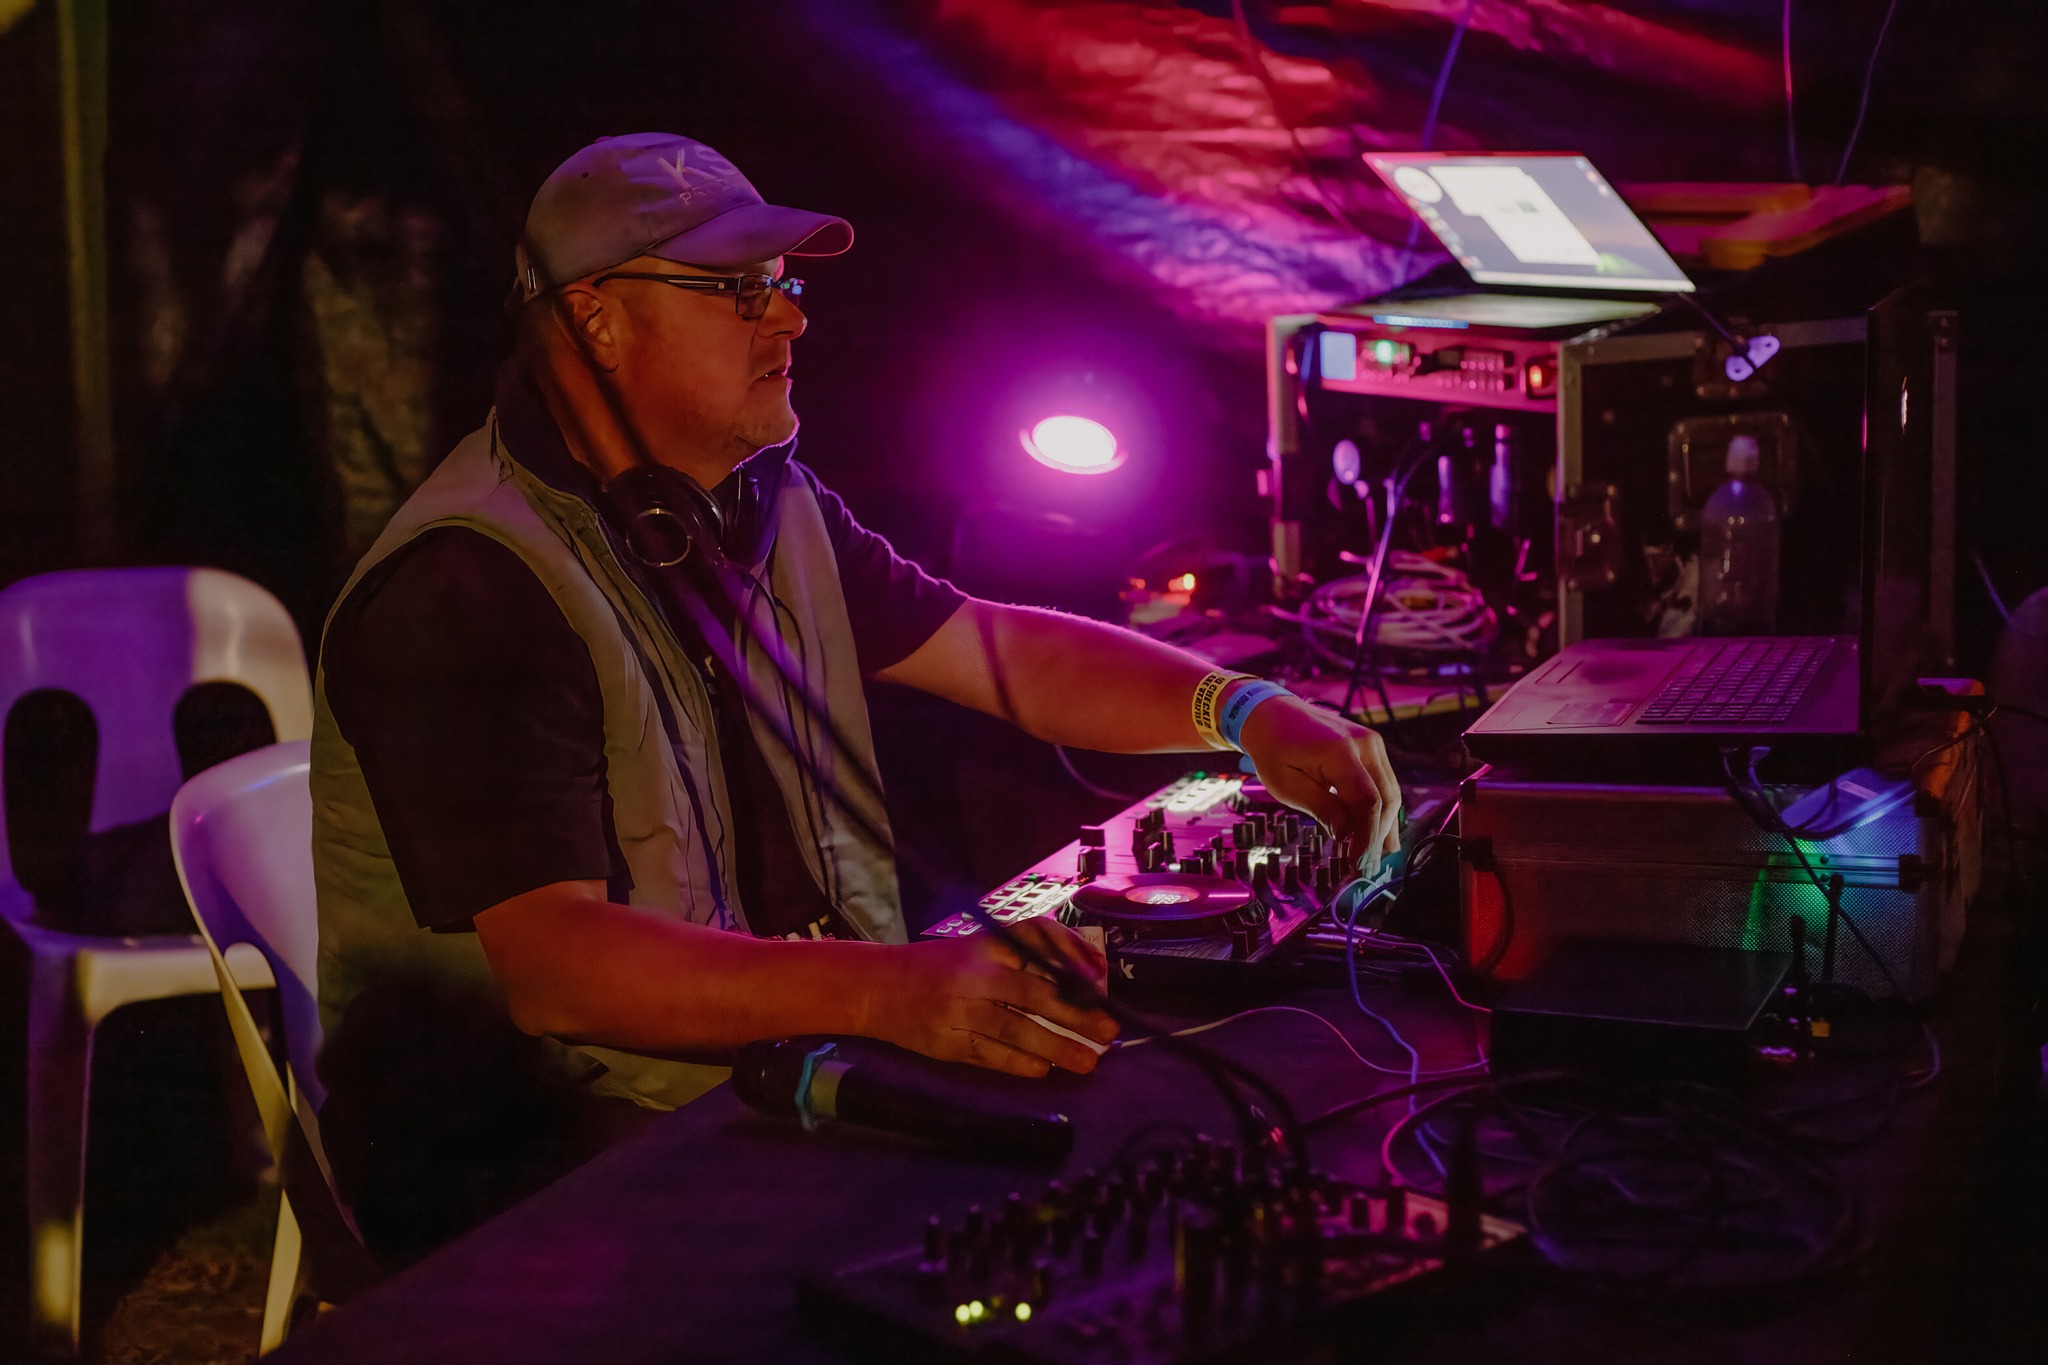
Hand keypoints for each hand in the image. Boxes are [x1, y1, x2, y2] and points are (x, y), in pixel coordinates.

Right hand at [863, 917, 1118, 1077]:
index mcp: (985, 945)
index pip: (1037, 941)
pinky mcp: (946, 1042)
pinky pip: (987, 1054)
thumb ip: (1022, 961)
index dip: (1071, 957)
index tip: (1098, 978)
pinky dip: (1016, 1063)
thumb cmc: (937, 966)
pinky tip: (1041, 1070)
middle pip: (1034, 993)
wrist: (875, 987)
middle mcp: (974, 975)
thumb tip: (1082, 981)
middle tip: (1108, 1032)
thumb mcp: (976, 949)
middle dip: (1076, 1015)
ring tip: (1086, 1062)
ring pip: (1015, 1029)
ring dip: (1055, 1047)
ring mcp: (958, 1010)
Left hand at [1235, 693, 1401, 872]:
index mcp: (1340, 751)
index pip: (1367, 801)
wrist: (1273, 714)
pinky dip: (1379, 807)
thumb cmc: (1273, 750)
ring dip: (1384, 824)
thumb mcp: (1287, 785)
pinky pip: (1382, 781)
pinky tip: (1378, 832)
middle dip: (1378, 835)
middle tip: (1366, 865)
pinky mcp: (1371, 746)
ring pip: (1389, 791)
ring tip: (1376, 856)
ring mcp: (1371, 742)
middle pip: (1385, 798)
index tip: (1358, 862)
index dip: (1367, 835)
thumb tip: (1347, 836)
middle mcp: (1365, 743)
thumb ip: (1321, 808)